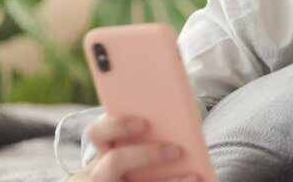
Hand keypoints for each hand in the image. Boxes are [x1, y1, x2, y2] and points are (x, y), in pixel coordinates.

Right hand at [68, 116, 200, 181]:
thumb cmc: (135, 165)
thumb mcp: (131, 153)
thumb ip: (143, 138)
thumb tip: (178, 117)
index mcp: (100, 153)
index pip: (97, 133)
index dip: (117, 126)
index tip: (143, 124)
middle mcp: (99, 175)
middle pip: (115, 161)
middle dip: (146, 154)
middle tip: (176, 150)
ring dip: (169, 181)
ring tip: (194, 176)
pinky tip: (195, 181)